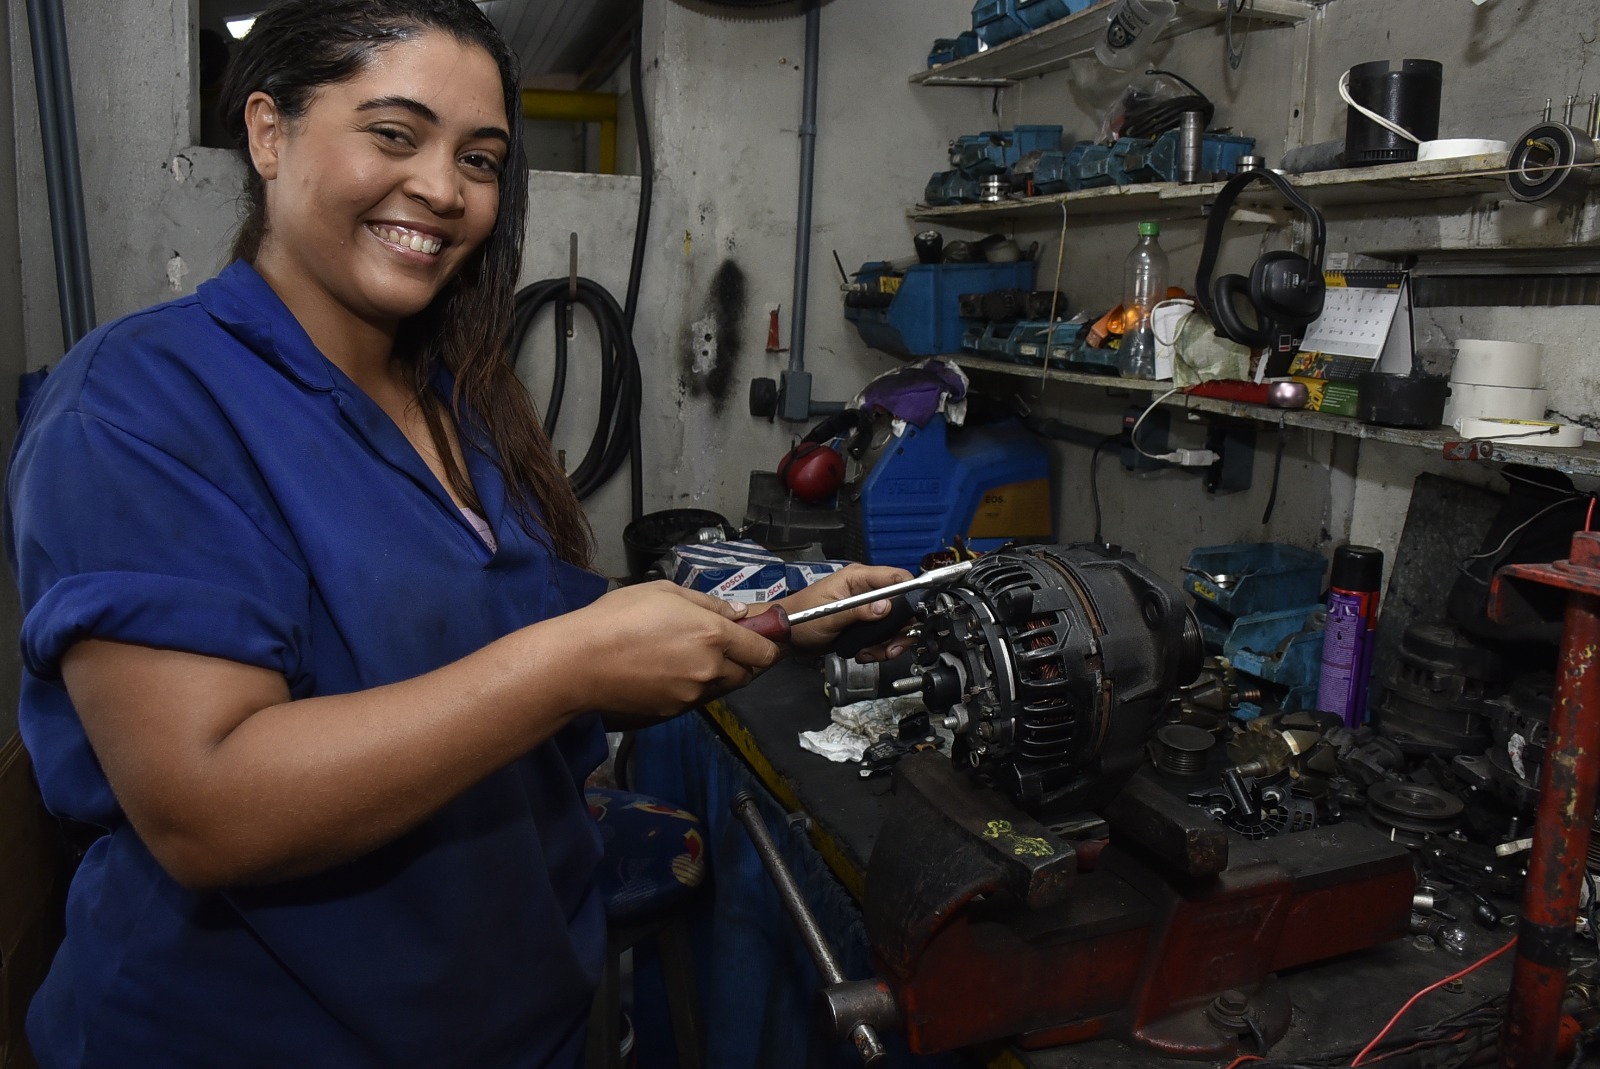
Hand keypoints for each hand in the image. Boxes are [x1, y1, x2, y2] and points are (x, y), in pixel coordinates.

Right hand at [558, 582, 779, 718]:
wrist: (578, 663)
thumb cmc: (617, 617)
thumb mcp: (665, 593)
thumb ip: (709, 604)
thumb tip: (739, 614)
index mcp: (713, 634)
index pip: (764, 651)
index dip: (766, 644)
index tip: (759, 638)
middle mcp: (709, 668)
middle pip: (747, 674)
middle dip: (743, 661)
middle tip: (722, 645)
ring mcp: (691, 695)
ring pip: (722, 689)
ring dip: (719, 676)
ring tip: (690, 657)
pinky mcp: (673, 712)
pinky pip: (697, 700)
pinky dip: (694, 689)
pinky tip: (670, 673)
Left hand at [776, 564, 913, 660]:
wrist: (786, 637)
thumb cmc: (800, 618)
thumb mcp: (829, 615)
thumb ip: (858, 611)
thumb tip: (886, 608)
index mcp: (858, 578)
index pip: (897, 577)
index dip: (911, 594)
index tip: (915, 617)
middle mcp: (866, 591)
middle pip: (901, 605)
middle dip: (901, 629)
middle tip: (893, 646)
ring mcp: (866, 609)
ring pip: (895, 625)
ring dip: (889, 642)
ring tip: (875, 652)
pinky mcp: (864, 625)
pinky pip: (883, 636)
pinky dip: (879, 648)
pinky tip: (864, 653)